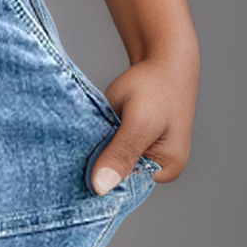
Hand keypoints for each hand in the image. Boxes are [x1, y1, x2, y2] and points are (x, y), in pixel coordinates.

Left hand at [90, 48, 198, 193]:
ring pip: (107, 162)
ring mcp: (141, 155)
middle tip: (82, 146)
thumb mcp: (139, 122)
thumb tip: (101, 188)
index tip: (80, 167)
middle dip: (97, 164)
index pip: (126, 188)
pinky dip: (95, 141)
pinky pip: (105, 149)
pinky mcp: (129, 142)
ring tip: (85, 138)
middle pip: (116, 176)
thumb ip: (121, 153)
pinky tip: (88, 133)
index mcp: (166, 170)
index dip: (102, 179)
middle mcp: (155, 168)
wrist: (162, 59)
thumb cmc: (157, 86)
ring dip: (93, 151)